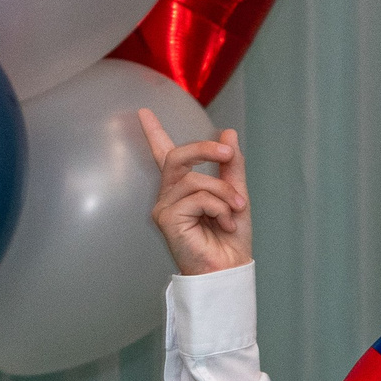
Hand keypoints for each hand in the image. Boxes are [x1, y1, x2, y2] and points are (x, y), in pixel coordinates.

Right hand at [140, 111, 251, 275]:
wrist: (230, 269)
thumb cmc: (230, 239)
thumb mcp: (235, 195)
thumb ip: (231, 166)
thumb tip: (228, 133)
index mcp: (183, 189)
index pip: (164, 155)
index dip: (154, 133)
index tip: (144, 111)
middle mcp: (169, 196)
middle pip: (177, 156)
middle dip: (205, 150)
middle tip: (227, 154)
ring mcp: (165, 207)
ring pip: (195, 179)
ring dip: (224, 192)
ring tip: (236, 211)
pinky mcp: (167, 219)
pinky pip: (197, 197)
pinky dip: (218, 207)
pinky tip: (223, 224)